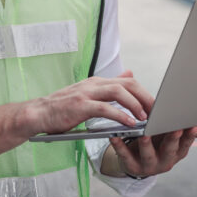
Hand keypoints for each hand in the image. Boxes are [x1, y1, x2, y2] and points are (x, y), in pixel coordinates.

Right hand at [22, 70, 153, 135]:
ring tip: (144, 117)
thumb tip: (130, 73)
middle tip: (157, 111)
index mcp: (97, 82)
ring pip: (118, 92)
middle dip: (145, 96)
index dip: (144, 92)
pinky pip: (104, 108)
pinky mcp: (79, 105)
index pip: (127, 81)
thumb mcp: (89, 94)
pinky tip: (128, 123)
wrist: (38, 113)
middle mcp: (93, 84)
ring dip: (134, 104)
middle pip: (127, 83)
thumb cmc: (63, 108)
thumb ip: (110, 86)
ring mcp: (86, 93)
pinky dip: (119, 115)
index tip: (156, 106)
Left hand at [108, 123, 196, 177]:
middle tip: (175, 128)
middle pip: (170, 149)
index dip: (190, 134)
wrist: (135, 159)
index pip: (186, 142)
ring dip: (146, 144)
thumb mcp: (175, 135)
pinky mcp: (131, 166)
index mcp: (177, 150)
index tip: (193, 124)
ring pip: (148, 154)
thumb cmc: (157, 142)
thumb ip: (193, 129)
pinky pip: (125, 155)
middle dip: (173, 139)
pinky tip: (115, 136)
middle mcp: (165, 160)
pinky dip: (120, 146)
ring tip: (144, 133)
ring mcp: (148, 164)